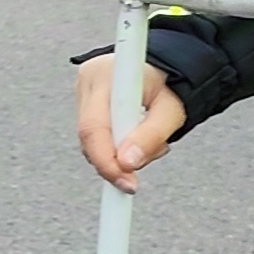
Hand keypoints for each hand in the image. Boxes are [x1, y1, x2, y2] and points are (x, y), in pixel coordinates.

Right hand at [75, 55, 184, 189]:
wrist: (165, 70)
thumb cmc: (170, 84)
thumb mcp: (171, 110)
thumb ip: (151, 136)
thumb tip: (127, 164)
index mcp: (107, 75)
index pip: (94, 127)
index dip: (106, 161)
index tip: (127, 183)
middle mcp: (88, 80)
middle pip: (89, 137)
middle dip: (114, 163)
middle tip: (136, 178)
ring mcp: (83, 92)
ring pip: (91, 141)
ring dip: (117, 156)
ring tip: (148, 145)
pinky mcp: (84, 104)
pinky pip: (94, 138)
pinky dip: (114, 148)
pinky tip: (133, 141)